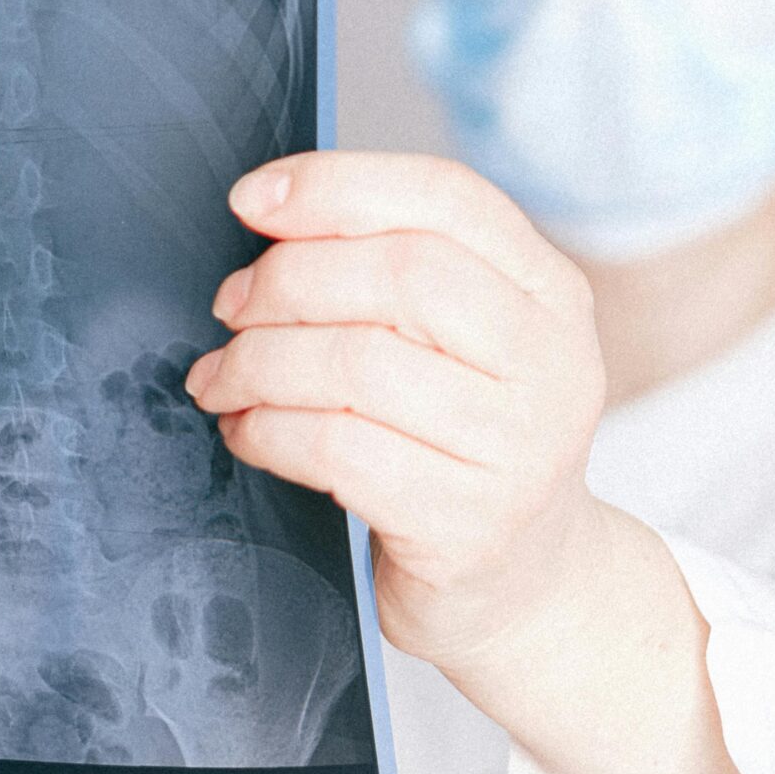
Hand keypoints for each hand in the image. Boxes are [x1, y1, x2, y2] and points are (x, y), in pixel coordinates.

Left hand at [184, 150, 608, 683]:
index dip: (336, 186)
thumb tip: (267, 211)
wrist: (528, 587)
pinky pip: (338, 450)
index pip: (447, 198)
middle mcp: (553, 361)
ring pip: (357, 363)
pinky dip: (268, 431)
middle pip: (399, 274)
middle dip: (286, 280)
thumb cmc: (464, 442)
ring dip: (258, 362)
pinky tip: (247, 431)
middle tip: (229, 307)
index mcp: (550, 291)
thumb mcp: (460, 343)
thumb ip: (391, 271)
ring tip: (221, 376)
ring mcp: (519, 447)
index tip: (250, 199)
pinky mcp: (468, 524)